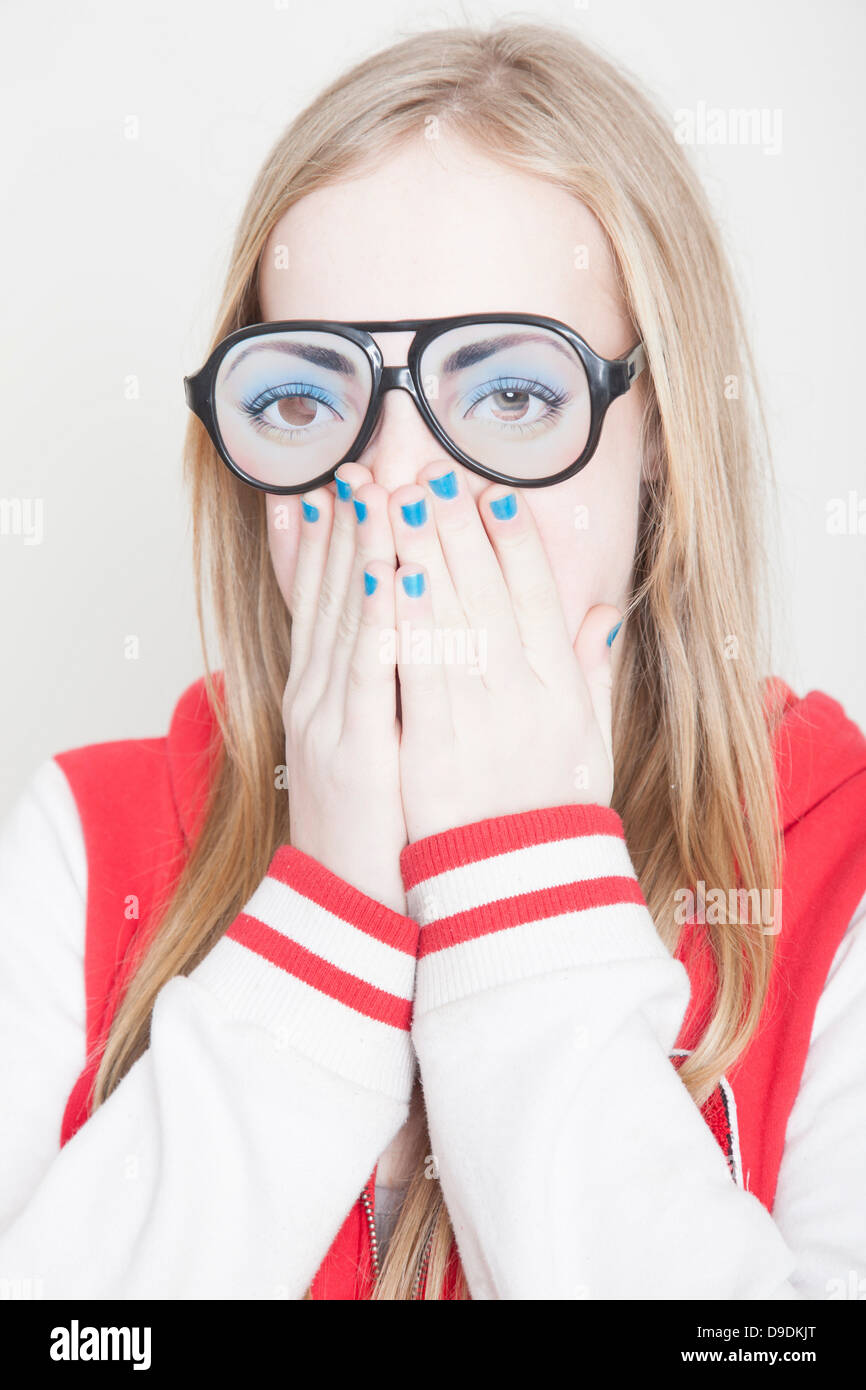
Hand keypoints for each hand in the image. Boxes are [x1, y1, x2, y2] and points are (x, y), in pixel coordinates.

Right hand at [280, 463, 407, 913]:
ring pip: (349, 619)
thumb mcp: (375, 743)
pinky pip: (369, 673)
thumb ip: (391, 683)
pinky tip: (395, 573)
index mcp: (328, 690)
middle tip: (364, 458)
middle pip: (336, 593)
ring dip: (363, 550)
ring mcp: (329, 719)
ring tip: (376, 490)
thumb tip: (409, 632)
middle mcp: (319, 694)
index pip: (333, 597)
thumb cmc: (375, 825)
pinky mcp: (352, 750)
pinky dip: (380, 619)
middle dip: (352, 522)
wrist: (344, 909)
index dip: (344, 534)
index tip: (358, 478)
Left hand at [374, 466, 620, 844]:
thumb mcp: (589, 745)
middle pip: (485, 594)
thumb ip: (593, 676)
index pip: (535, 598)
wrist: (514, 893)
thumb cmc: (549, 813)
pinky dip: (400, 618)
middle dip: (456, 527)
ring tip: (397, 499)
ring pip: (445, 619)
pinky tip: (384, 573)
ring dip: (419, 552)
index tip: (492, 492)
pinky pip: (412, 672)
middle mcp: (522, 698)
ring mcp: (474, 723)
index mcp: (560, 692)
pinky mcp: (428, 750)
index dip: (514, 542)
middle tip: (430, 470)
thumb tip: (605, 615)